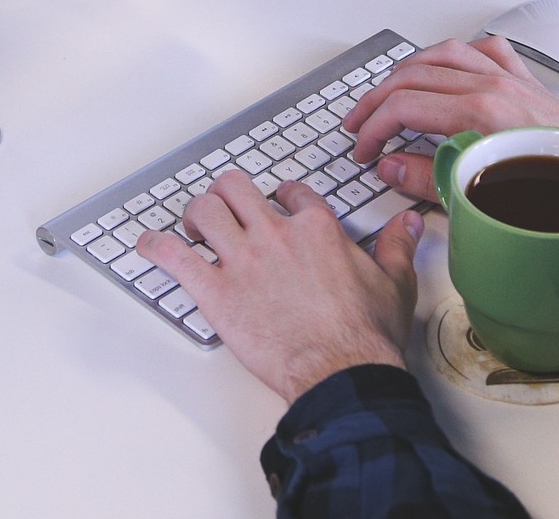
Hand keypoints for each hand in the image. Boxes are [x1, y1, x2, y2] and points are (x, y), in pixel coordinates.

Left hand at [136, 171, 423, 403]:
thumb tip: (408, 224)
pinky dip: (155, 247)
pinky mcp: (216, 292)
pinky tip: (150, 246)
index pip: (291, 192)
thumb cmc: (366, 335)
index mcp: (317, 228)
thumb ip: (396, 246)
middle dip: (227, 193)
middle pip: (237, 188)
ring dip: (194, 215)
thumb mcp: (394, 282)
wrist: (342, 371)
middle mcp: (275, 235)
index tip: (278, 204)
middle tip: (226, 207)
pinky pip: (174, 257)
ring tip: (195, 227)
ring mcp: (243, 260)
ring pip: (204, 210)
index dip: (282, 196)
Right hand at [346, 36, 558, 199]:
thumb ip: (428, 179)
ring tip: (388, 90)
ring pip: (444, 54)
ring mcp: (511, 78)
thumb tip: (391, 167)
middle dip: (378, 100)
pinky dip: (459, 55)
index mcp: (481, 113)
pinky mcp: (526, 82)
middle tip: (361, 125)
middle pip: (414, 75)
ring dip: (408, 70)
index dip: (374, 128)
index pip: (404, 106)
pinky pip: (485, 51)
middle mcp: (494, 86)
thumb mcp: (483, 197)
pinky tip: (449, 68)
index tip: (364, 151)